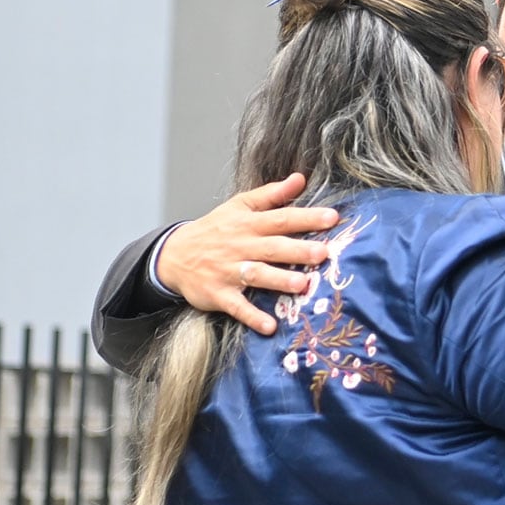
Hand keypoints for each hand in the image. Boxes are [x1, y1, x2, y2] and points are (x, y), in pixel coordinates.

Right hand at [158, 174, 339, 333]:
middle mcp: (240, 246)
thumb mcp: (239, 206)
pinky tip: (270, 326)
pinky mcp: (218, 294)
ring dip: (279, 280)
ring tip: (302, 284)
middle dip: (297, 250)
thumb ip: (272, 194)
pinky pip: (237, 307)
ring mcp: (228, 271)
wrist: (172, 255)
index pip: (281, 218)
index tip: (332, 218)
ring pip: (256, 275)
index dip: (306, 217)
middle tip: (323, 252)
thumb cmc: (215, 229)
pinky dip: (252, 317)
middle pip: (272, 247)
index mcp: (248, 224)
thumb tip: (300, 178)